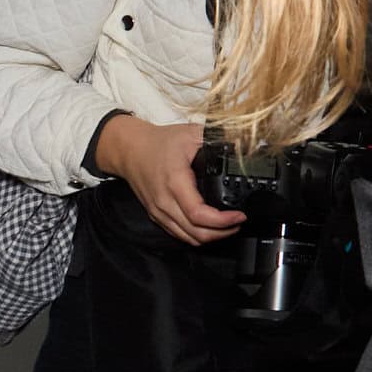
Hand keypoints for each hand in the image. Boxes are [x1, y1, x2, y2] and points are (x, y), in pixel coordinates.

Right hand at [94, 115, 245, 246]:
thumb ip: (216, 138)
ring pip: (187, 238)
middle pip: (196, 232)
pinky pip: (178, 234)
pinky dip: (196, 235)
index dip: (223, 221)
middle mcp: (165, 202)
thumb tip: (242, 142)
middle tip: (238, 223)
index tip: (239, 216)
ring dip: (210, 237)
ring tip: (227, 228)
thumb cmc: (158, 142)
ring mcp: (159, 211)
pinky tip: (208, 228)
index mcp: (175, 182)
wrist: (129, 149)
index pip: (199, 214)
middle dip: (222, 233)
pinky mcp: (156, 215)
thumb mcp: (190, 134)